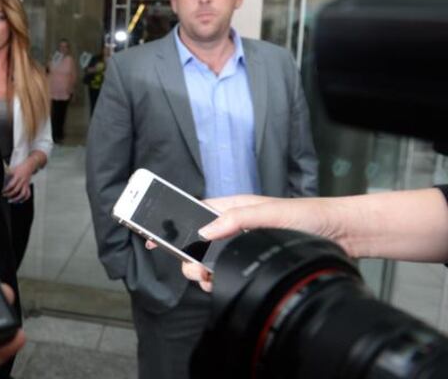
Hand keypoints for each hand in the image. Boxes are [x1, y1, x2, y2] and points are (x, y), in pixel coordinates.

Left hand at [4, 159, 35, 203]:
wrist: (29, 166)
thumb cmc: (19, 168)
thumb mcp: (12, 169)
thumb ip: (6, 173)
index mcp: (17, 177)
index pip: (11, 185)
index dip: (6, 189)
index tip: (2, 191)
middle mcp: (22, 181)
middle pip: (16, 190)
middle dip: (9, 195)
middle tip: (4, 196)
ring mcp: (26, 185)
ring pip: (23, 194)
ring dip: (17, 199)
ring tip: (11, 201)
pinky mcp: (28, 186)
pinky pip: (28, 194)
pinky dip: (24, 199)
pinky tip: (20, 201)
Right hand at [172, 194, 346, 291]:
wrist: (340, 236)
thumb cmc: (308, 216)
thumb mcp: (268, 212)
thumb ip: (234, 219)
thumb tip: (204, 232)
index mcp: (233, 208)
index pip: (193, 213)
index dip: (171, 224)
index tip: (152, 234)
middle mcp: (233, 228)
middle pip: (194, 243)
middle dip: (187, 256)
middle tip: (193, 265)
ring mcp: (241, 248)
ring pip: (206, 262)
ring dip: (201, 272)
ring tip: (208, 276)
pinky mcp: (250, 265)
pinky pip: (223, 276)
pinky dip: (215, 282)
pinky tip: (219, 284)